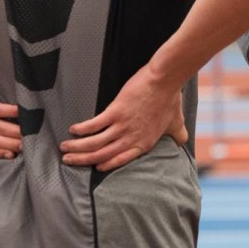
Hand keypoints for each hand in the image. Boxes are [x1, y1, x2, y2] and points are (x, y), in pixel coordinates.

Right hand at [60, 65, 187, 170]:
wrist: (165, 80)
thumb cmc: (171, 99)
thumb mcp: (176, 123)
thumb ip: (178, 135)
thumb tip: (184, 141)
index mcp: (144, 144)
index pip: (120, 160)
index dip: (104, 164)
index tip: (93, 167)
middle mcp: (131, 139)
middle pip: (102, 155)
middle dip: (83, 159)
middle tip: (68, 160)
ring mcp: (123, 126)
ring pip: (95, 143)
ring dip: (78, 147)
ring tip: (65, 148)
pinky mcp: (116, 112)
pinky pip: (95, 125)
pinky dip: (82, 129)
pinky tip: (73, 130)